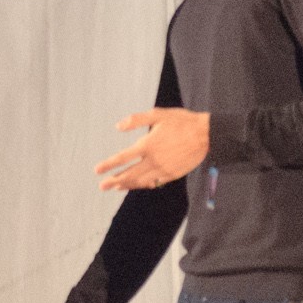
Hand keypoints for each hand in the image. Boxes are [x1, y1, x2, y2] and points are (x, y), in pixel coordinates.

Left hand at [93, 108, 210, 190]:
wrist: (206, 135)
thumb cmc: (181, 122)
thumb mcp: (158, 114)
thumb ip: (136, 120)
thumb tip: (118, 126)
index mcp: (148, 145)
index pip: (122, 158)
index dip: (108, 165)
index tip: (97, 170)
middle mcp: (153, 160)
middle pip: (129, 174)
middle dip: (114, 180)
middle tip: (102, 186)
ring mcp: (163, 170)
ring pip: (141, 181)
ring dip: (127, 185)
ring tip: (116, 187)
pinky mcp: (172, 175)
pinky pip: (154, 183)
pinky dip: (143, 185)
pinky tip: (138, 185)